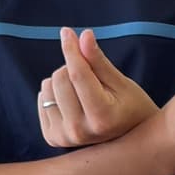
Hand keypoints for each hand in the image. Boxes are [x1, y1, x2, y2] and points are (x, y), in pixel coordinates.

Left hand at [37, 27, 158, 150]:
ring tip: (82, 91)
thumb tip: (83, 36)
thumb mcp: (121, 83)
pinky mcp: (53, 138)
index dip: (72, 49)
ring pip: (48, 87)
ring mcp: (64, 137)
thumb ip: (99, 61)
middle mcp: (80, 130)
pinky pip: (42, 100)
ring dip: (63, 80)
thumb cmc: (132, 108)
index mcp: (101, 116)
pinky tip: (72, 101)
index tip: (67, 32)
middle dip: (73, 67)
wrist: (132, 143)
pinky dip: (55, 93)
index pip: (78, 74)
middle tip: (91, 75)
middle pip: (60, 78)